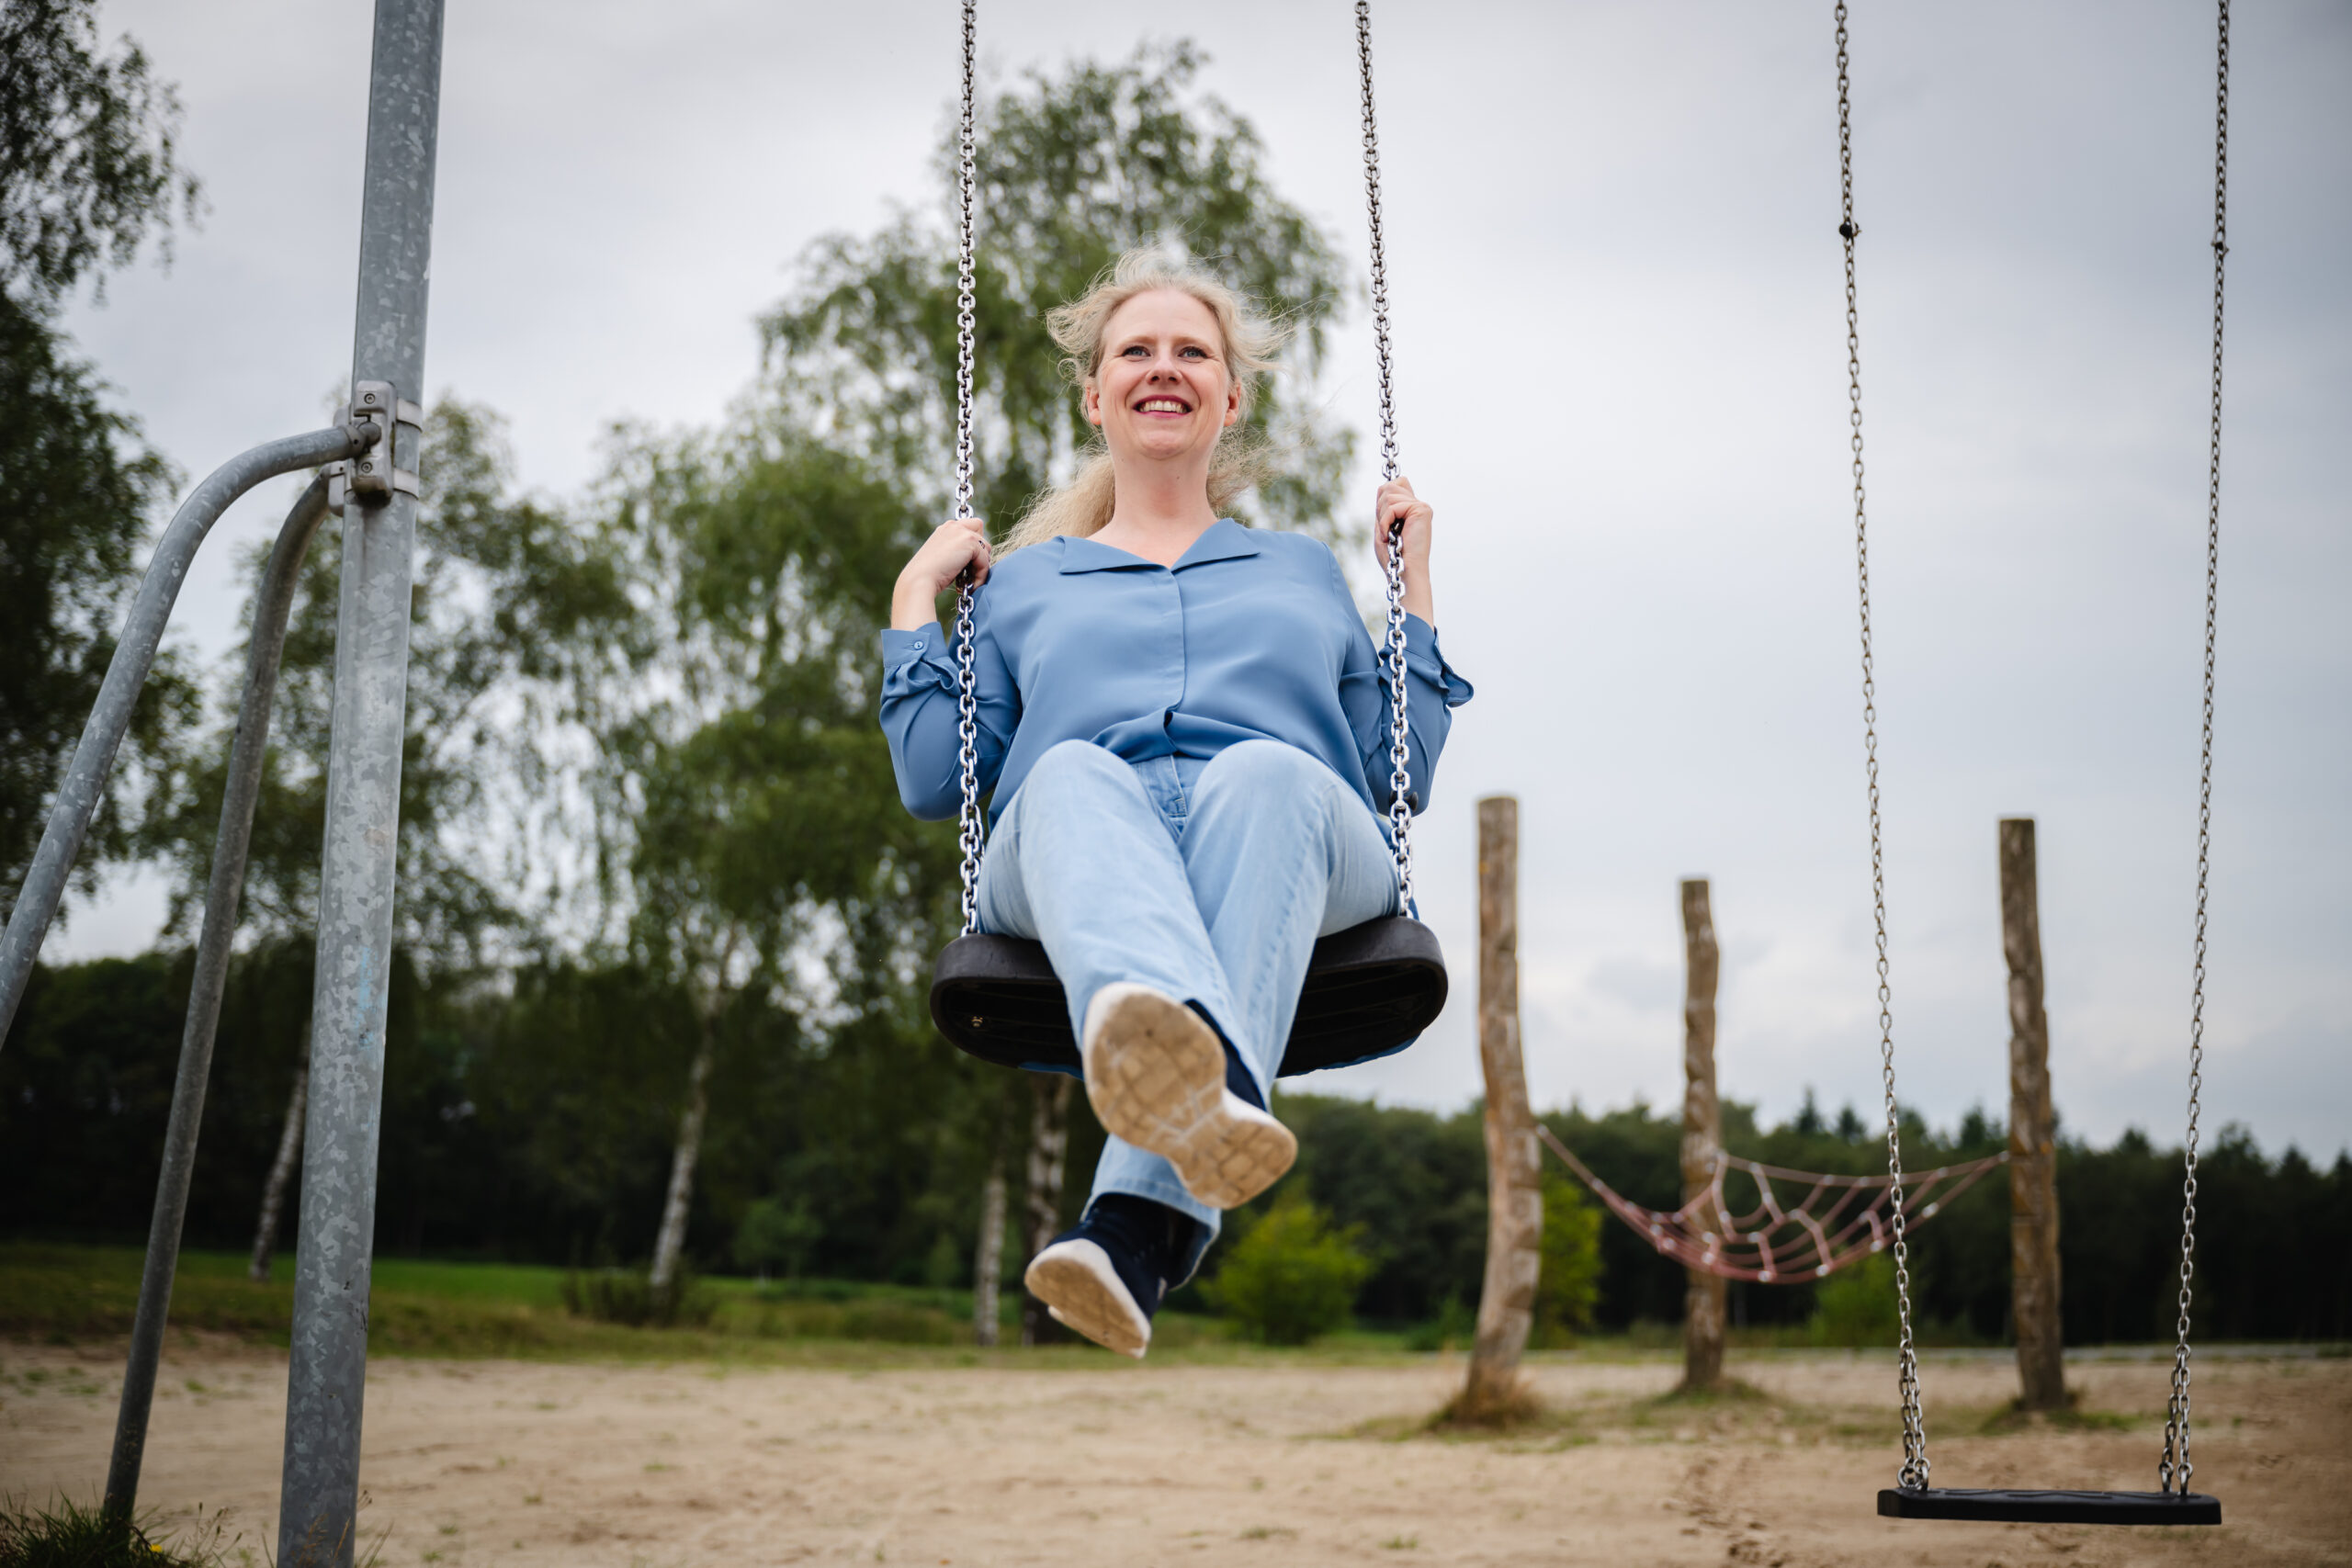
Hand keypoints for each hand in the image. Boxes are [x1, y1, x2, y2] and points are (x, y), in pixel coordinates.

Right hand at [892, 517, 990, 629]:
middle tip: (969, 573)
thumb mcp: (943, 558)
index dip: (974, 545)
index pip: (972, 527)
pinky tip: (969, 585)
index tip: (966, 563)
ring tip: (968, 581)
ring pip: (986, 549)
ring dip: (981, 567)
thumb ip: (958, 552)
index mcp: (946, 529)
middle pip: (982, 534)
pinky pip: (985, 561)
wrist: (919, 579)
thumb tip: (975, 560)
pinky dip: (981, 575)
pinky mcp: (970, 541)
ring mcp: (962, 532)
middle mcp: (954, 526)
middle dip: (980, 554)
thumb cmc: (928, 576)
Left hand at [1371, 476, 1435, 626]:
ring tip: (1390, 535)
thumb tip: (1385, 485)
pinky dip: (1385, 521)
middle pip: (1389, 486)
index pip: (1393, 484)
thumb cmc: (1393, 557)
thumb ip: (1384, 506)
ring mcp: (1422, 507)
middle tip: (1387, 531)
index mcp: (1411, 509)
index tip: (1385, 524)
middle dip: (1380, 509)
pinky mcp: (1422, 510)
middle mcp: (1419, 505)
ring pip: (1389, 493)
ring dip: (1382, 517)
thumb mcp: (1382, 526)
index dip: (1382, 500)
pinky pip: (1393, 506)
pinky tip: (1390, 535)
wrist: (1405, 572)